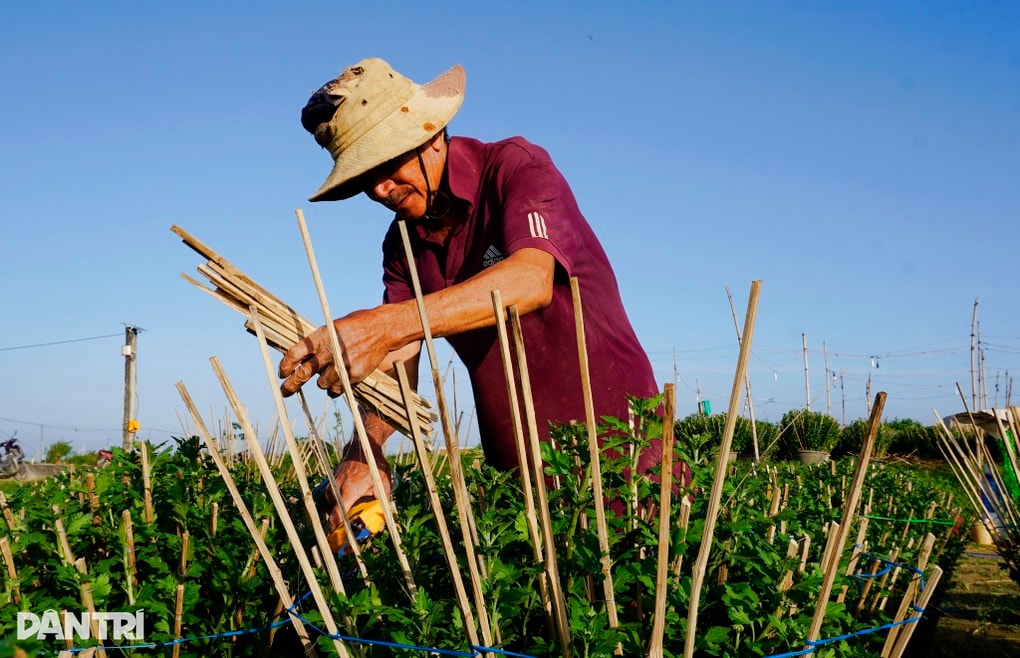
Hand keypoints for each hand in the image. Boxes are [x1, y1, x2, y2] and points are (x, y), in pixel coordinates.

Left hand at [278, 307, 397, 396]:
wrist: (381, 329)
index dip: (285, 365)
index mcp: (320, 337)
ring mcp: (341, 365)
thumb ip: (318, 343)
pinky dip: (336, 387)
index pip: (294, 354)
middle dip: (291, 385)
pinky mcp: (353, 375)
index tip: (282, 373)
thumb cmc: (355, 327)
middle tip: (285, 391)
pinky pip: (337, 389)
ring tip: (330, 374)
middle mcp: (328, 352)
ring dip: (322, 382)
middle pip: (302, 374)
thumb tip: (301, 358)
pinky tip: (340, 380)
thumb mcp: (332, 328)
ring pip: (321, 384)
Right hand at [322, 443, 391, 532]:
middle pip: (333, 518)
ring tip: (352, 525)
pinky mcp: (329, 487)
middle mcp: (335, 490)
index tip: (345, 544)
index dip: (340, 533)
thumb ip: (382, 504)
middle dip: (342, 531)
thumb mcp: (383, 485)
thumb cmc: (373, 465)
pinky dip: (338, 511)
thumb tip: (382, 523)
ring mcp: (330, 488)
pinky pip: (331, 505)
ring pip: (331, 512)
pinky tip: (349, 512)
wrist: (361, 448)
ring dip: (341, 520)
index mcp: (348, 491)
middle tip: (352, 541)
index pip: (337, 517)